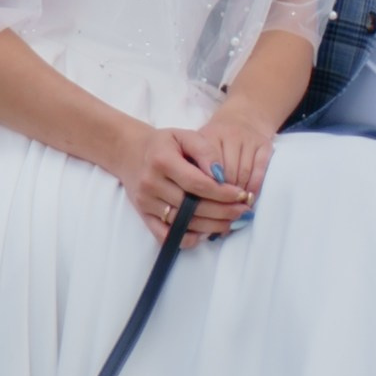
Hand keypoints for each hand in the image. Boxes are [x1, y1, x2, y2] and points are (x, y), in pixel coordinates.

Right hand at [114, 123, 251, 245]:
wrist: (131, 153)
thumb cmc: (164, 144)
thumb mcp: (184, 136)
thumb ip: (205, 150)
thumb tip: (221, 174)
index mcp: (162, 161)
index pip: (197, 183)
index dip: (222, 193)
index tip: (241, 194)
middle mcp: (151, 183)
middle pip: (192, 206)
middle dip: (223, 211)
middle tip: (244, 211)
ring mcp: (146, 203)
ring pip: (183, 223)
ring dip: (211, 226)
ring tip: (232, 222)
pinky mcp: (143, 216)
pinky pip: (166, 236)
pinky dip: (188, 238)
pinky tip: (206, 232)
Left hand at [199, 94, 278, 215]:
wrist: (243, 117)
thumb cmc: (215, 141)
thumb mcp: (198, 147)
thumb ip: (193, 169)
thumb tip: (193, 200)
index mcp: (208, 136)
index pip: (207, 168)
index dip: (207, 190)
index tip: (204, 206)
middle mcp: (229, 134)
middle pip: (226, 173)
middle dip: (223, 196)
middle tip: (220, 212)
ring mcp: (248, 138)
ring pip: (243, 173)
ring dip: (239, 195)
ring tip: (234, 209)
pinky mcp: (264, 145)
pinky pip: (259, 170)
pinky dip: (254, 187)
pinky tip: (248, 198)